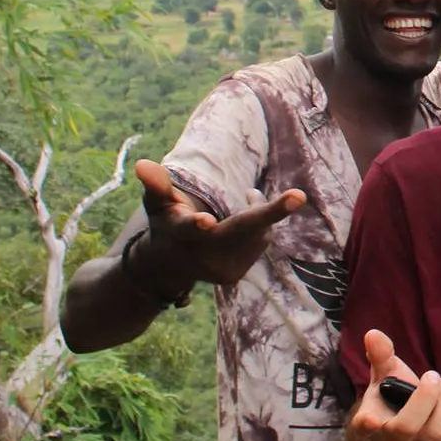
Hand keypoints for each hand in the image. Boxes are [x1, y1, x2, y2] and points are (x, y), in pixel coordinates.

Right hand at [132, 159, 303, 287]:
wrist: (169, 266)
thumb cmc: (165, 222)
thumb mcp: (156, 204)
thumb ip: (156, 184)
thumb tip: (141, 164)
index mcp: (178, 234)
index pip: (187, 229)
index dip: (196, 225)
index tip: (206, 221)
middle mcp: (201, 257)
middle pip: (239, 231)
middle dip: (270, 213)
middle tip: (298, 196)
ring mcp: (221, 270)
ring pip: (256, 231)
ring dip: (258, 210)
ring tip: (244, 197)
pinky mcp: (235, 276)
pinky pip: (259, 241)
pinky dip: (258, 225)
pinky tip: (243, 223)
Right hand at [345, 330, 440, 440]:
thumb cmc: (389, 402)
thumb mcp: (381, 379)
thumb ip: (380, 357)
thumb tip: (373, 334)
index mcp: (369, 423)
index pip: (363, 427)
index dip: (366, 423)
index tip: (369, 418)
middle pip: (407, 427)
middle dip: (425, 398)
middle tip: (432, 374)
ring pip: (435, 431)